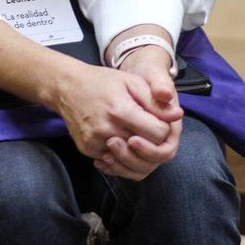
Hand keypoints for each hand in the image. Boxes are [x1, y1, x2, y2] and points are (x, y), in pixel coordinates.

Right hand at [48, 60, 177, 176]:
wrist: (67, 87)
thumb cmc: (102, 81)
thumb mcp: (132, 82)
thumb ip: (155, 101)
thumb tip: (177, 116)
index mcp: (121, 110)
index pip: (158, 134)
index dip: (164, 128)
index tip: (158, 120)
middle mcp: (107, 129)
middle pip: (146, 149)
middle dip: (153, 141)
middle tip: (149, 129)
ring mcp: (95, 142)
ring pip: (130, 160)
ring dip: (138, 152)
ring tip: (137, 137)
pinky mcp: (87, 149)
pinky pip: (113, 162)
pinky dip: (121, 155)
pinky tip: (121, 141)